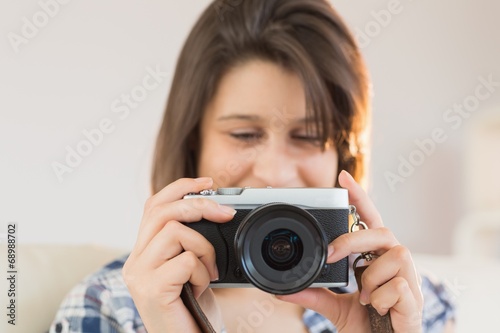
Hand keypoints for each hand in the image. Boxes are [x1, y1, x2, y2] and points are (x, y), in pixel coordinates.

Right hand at [122, 177, 235, 332]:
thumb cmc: (192, 311)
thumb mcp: (191, 269)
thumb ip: (189, 243)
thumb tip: (213, 210)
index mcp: (143, 253)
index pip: (153, 206)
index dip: (179, 187)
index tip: (207, 182)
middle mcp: (135, 261)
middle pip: (162, 211)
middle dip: (200, 205)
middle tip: (226, 214)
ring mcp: (139, 275)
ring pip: (175, 231)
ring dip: (204, 249)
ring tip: (209, 272)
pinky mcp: (151, 289)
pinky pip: (185, 260)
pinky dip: (203, 271)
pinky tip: (201, 287)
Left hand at [277, 171, 423, 332]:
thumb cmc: (368, 326)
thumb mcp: (336, 307)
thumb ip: (314, 296)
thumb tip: (282, 290)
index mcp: (377, 260)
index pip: (371, 221)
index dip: (360, 198)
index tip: (343, 176)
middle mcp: (395, 264)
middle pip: (383, 231)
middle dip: (354, 240)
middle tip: (332, 254)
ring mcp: (410, 280)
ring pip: (396, 255)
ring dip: (371, 279)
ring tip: (364, 299)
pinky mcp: (416, 299)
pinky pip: (399, 286)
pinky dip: (380, 300)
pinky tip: (378, 310)